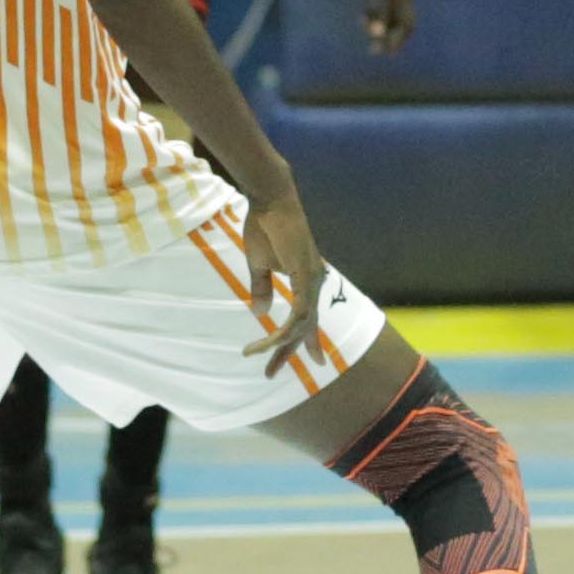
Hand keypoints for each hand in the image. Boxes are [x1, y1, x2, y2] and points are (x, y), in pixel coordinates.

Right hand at [240, 185, 333, 368]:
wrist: (270, 198)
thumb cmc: (264, 226)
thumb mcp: (259, 263)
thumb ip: (262, 287)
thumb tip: (260, 312)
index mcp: (307, 280)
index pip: (309, 318)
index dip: (310, 342)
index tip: (314, 362)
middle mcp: (315, 282)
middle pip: (306, 327)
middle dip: (289, 352)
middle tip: (270, 374)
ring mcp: (312, 278)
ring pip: (302, 323)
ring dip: (280, 343)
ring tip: (258, 357)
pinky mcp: (304, 273)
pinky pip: (299, 310)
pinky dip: (283, 327)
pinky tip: (270, 340)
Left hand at [353, 0, 418, 53]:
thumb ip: (373, 9)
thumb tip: (376, 33)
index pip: (405, 25)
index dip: (395, 41)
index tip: (381, 53)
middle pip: (406, 24)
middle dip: (393, 40)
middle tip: (375, 51)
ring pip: (399, 17)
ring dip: (387, 30)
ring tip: (370, 39)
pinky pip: (394, 8)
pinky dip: (384, 19)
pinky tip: (368, 21)